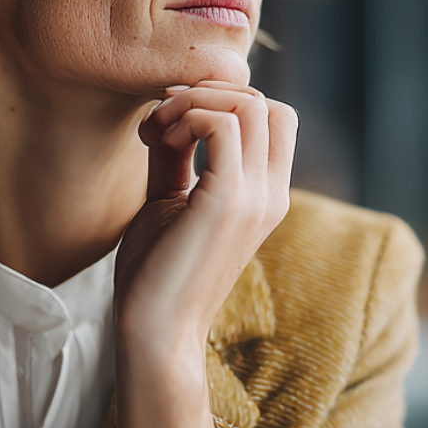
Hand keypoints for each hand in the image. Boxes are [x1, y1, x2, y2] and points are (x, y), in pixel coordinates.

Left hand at [114, 81, 297, 427]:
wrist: (154, 335)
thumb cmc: (158, 273)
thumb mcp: (171, 199)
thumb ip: (179, 155)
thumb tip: (172, 109)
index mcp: (266, 193)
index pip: (274, 116)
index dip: (225, 100)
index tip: (173, 119)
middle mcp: (271, 192)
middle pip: (267, 103)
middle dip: (210, 93)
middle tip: (164, 118)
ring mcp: (256, 196)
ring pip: (250, 104)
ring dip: (197, 101)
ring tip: (163, 129)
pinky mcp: (229, 201)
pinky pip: (223, 125)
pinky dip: (190, 117)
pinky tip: (164, 141)